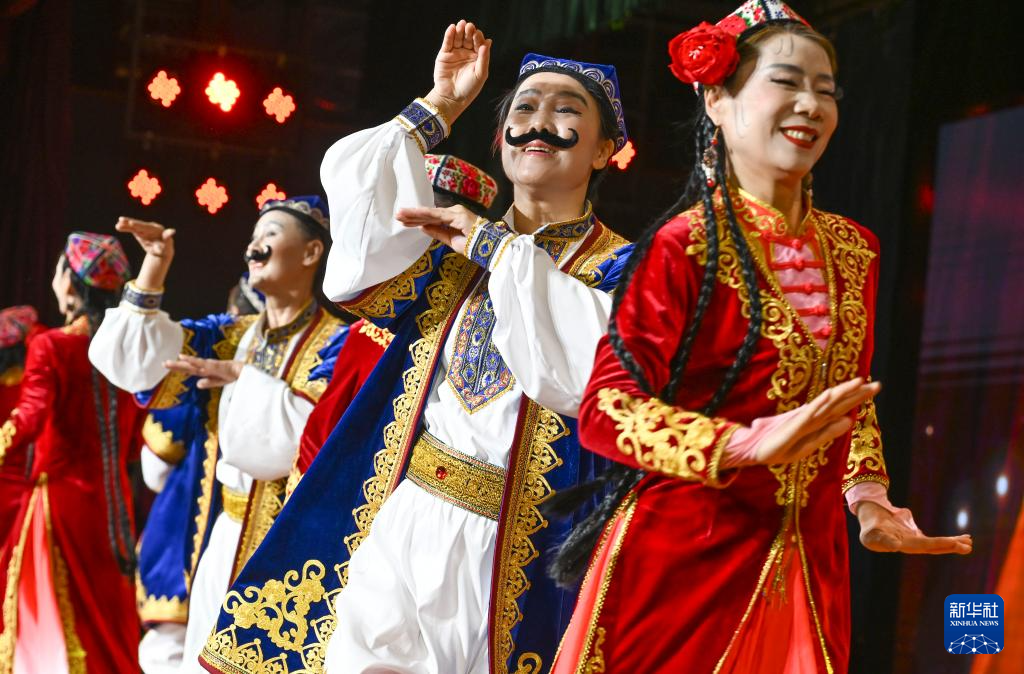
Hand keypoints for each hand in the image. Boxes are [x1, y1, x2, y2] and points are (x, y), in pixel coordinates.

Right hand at [116, 217, 175, 258]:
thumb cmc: (165, 249)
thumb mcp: (167, 246)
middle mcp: (150, 227)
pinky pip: (131, 229)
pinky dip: (125, 228)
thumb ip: (168, 238)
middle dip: (130, 223)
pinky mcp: (139, 232)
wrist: (161, 251)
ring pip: (134, 226)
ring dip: (125, 225)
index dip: (139, 225)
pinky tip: (118, 226)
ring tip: (117, 224)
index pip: (147, 227)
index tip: (132, 223)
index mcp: (158, 229)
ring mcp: (144, 229)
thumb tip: (172, 231)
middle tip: (122, 220)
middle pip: (139, 225)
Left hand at [164, 354, 243, 388]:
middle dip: (177, 366)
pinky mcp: (218, 366)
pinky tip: (185, 358)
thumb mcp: (222, 382)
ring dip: (183, 363)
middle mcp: (209, 367)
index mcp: (209, 371)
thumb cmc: (238, 375)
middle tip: (164, 364)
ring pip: (195, 365)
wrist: (251, 372)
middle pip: (191, 367)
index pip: (192, 370)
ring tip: (170, 362)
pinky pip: (204, 365)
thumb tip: (197, 384)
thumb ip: (210, 382)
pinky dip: (194, 361)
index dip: (180, 368)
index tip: (169, 365)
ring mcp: (213, 366)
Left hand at [395, 205, 481, 254]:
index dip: (417, 220)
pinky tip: (412, 215)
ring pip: (430, 213)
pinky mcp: (456, 215)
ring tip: (400, 214)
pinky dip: (423, 215)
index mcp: (454, 218)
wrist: (490, 247)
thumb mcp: (451, 241)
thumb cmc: (474, 245)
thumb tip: (423, 227)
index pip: (432, 219)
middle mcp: (454, 212)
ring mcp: (455, 212)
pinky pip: (436, 215)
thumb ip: (438, 233)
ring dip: (414, 214)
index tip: (404, 221)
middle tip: (397, 215)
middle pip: (429, 214)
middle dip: (412, 216)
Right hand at [424, 20, 491, 124]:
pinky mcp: (444, 55)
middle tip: (469, 27)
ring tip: (461, 24)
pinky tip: (452, 28)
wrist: (452, 98)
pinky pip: (447, 43)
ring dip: (459, 31)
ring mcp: (455, 53)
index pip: (478, 43)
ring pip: (457, 38)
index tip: (478, 34)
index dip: (478, 38)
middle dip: (469, 32)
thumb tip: (488, 42)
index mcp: (477, 57)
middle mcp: (466, 53)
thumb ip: (484, 58)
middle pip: (468, 39)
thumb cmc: (469, 88)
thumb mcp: (481, 74)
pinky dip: (449, 35)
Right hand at [755, 377, 880, 464]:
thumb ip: (828, 432)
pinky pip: (810, 412)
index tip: (874, 388)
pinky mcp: (794, 424)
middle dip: (857, 393)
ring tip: (858, 382)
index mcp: (817, 420)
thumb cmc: (780, 447)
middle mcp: (812, 416)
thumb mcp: (809, 444)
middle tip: (877, 384)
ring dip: (842, 392)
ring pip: (827, 403)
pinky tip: (831, 395)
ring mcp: (803, 419)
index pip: (841, 407)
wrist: (755, 451)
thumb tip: (850, 421)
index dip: (857, 398)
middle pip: (838, 402)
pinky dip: (820, 403)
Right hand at [857, 501, 972, 554]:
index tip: (955, 543)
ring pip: (937, 544)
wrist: (868, 517)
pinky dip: (947, 539)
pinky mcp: (916, 536)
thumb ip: (881, 539)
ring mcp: (915, 541)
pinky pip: (935, 540)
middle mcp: (912, 546)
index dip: (940, 544)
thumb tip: (896, 546)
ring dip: (953, 543)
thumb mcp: (871, 533)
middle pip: (935, 547)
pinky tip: (960, 538)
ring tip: (969, 540)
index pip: (925, 545)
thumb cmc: (868, 528)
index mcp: (904, 545)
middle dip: (951, 546)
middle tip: (968, 545)